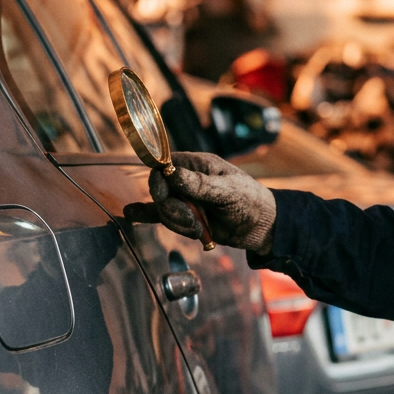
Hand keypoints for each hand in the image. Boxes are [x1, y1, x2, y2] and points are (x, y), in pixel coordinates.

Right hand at [126, 151, 276, 252]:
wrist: (263, 227)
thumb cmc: (251, 201)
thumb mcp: (228, 191)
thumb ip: (200, 184)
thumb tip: (172, 172)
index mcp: (197, 165)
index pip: (164, 166)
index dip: (159, 182)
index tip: (165, 197)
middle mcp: (187, 180)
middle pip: (160, 191)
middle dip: (172, 210)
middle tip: (191, 221)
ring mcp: (185, 199)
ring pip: (163, 209)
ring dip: (177, 223)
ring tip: (199, 229)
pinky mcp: (185, 217)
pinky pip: (160, 216)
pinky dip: (146, 216)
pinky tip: (130, 214)